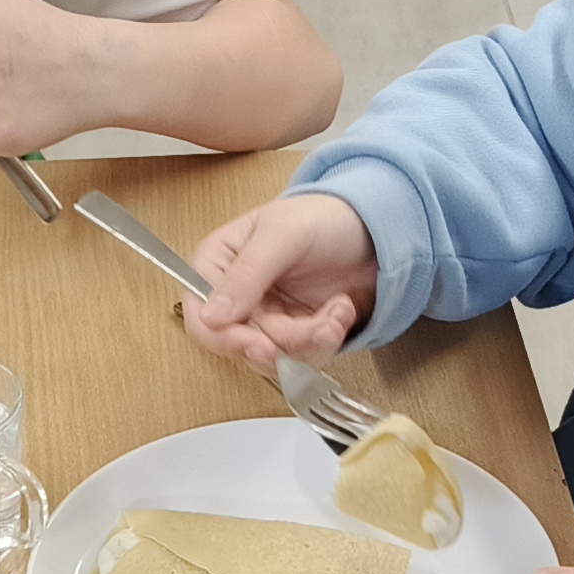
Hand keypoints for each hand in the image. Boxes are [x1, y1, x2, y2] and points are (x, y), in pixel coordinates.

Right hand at [180, 188, 374, 376]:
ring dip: (312, 340)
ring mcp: (265, 318)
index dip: (224, 338)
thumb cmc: (322, 216)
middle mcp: (236, 297)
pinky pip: (302, 357)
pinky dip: (327, 339)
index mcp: (218, 264)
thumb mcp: (282, 235)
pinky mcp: (294, 334)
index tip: (258, 345)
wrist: (373, 231)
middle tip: (318, 330)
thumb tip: (211, 316)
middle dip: (286, 340)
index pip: (200, 315)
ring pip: (275, 357)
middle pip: (241, 344)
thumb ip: (247, 274)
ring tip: (339, 310)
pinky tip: (341, 309)